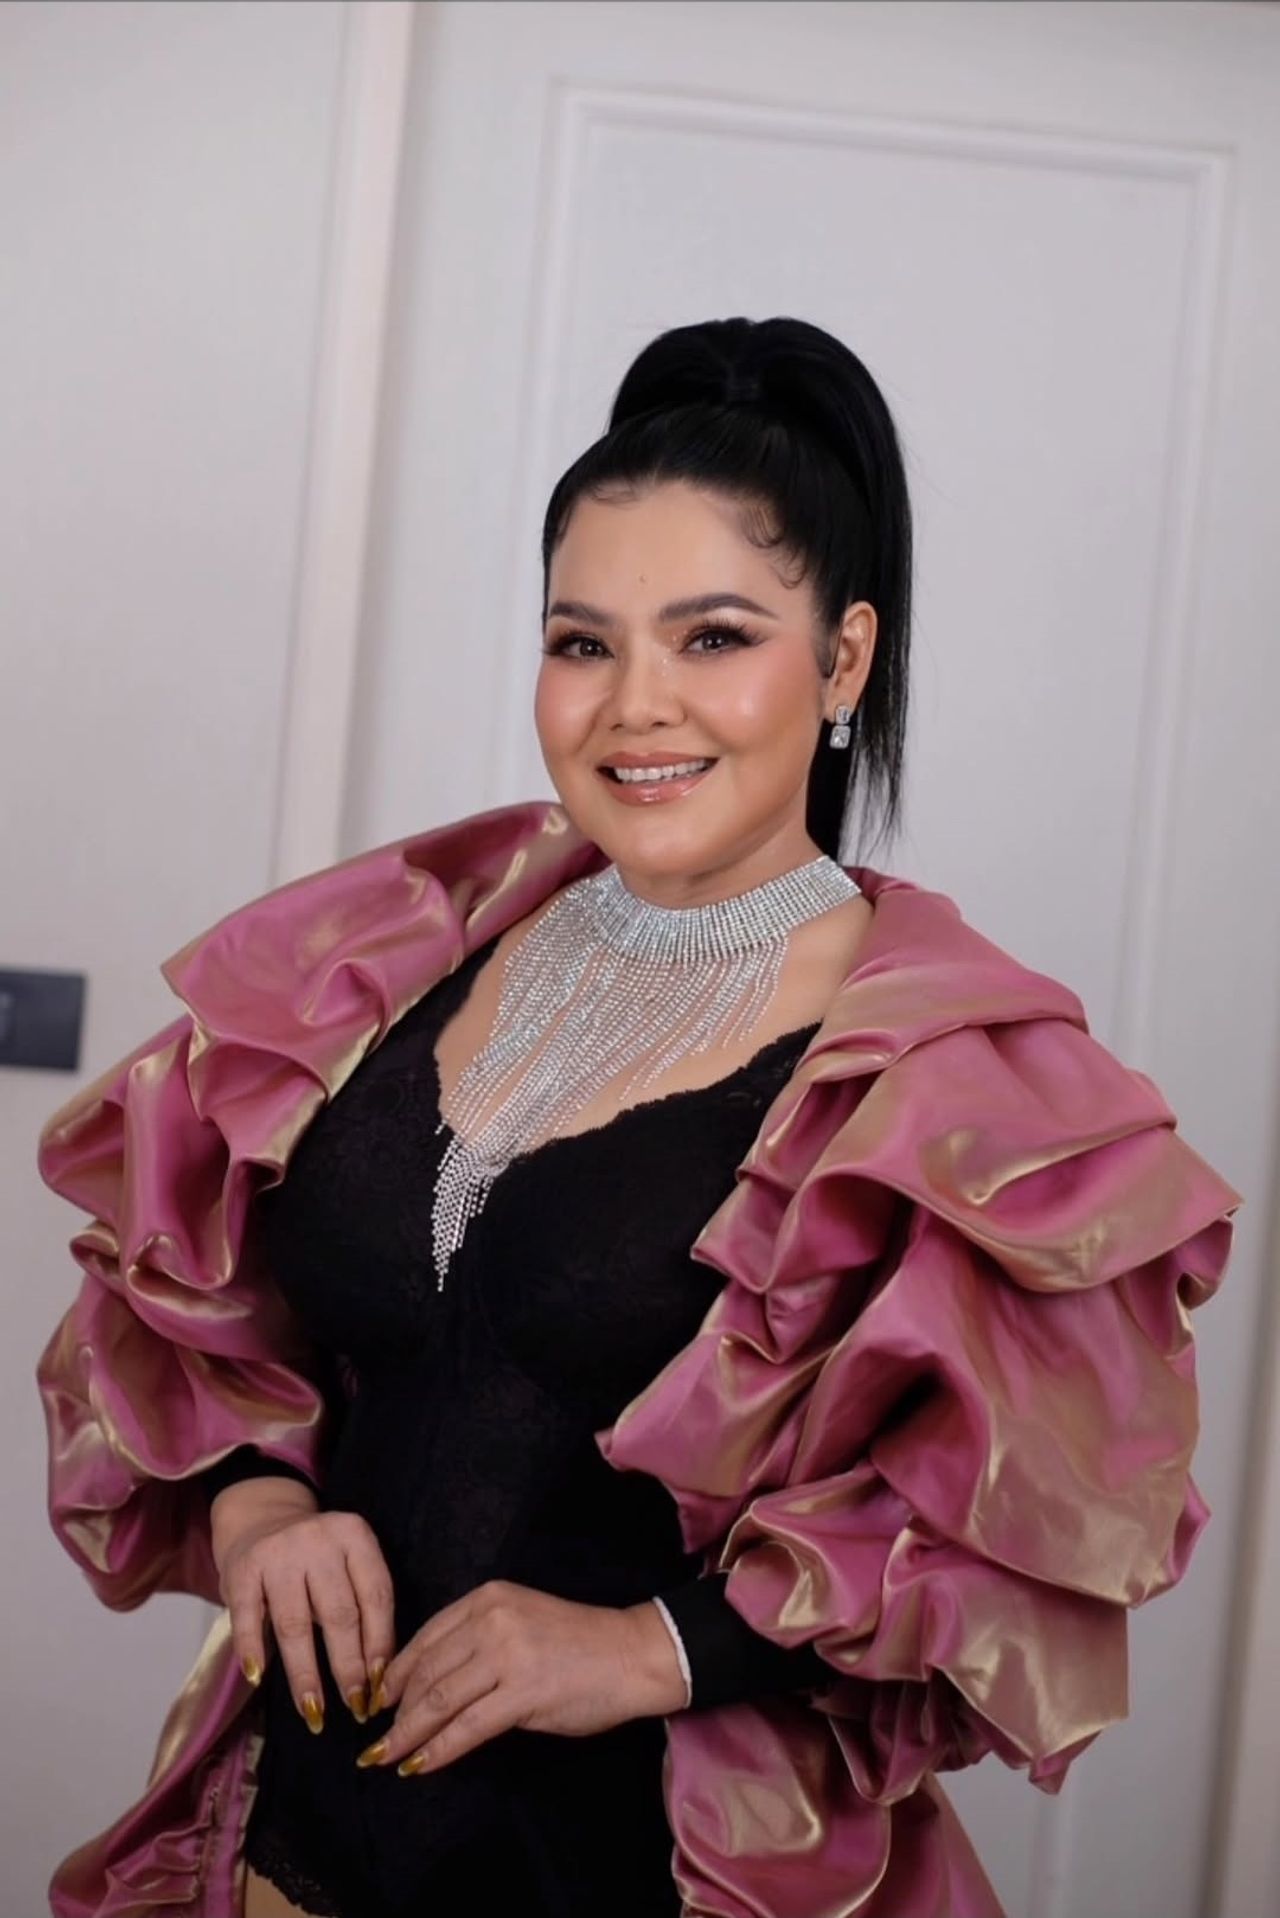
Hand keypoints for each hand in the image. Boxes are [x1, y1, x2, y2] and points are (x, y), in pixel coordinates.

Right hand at [211, 1477, 397, 1734]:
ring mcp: (278, 1553)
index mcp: (355, 1536)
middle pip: (340, 1614)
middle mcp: (319, 1540)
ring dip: (306, 1674)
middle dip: (349, 1667)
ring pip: (296, 1624)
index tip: (382, 1686)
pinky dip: (253, 1650)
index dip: (381, 1645)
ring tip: (314, 1712)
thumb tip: (379, 1676)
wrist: (261, 1519)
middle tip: (355, 1707)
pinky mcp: (242, 1569)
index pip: (376, 1596)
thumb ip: (362, 1604)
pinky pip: (248, 1618)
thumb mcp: (347, 1564)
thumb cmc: (315, 1558)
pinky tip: (258, 1678)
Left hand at [357, 1579, 686, 1777]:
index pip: (425, 1638)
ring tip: (387, 1757)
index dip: (394, 1675)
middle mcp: (491, 1619)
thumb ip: (477, 1644)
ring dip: (407, 1733)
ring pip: (439, 1699)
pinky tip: (418, 1765)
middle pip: (427, 1670)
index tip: (377, 1701)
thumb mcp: (519, 1624)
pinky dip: (437, 1749)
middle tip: (377, 1739)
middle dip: (396, 1710)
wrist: (630, 1655)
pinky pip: (466, 1727)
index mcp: (487, 1598)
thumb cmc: (577, 1643)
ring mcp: (506, 1654)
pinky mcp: (522, 1692)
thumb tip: (430, 1687)